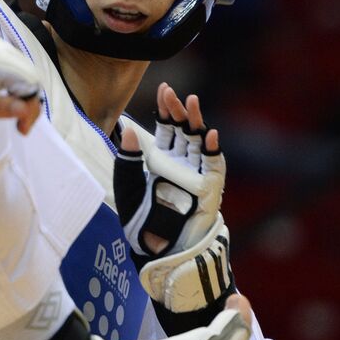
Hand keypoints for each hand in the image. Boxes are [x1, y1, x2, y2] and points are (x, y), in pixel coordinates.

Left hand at [0, 33, 41, 135]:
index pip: (29, 82)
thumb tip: (25, 110)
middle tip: (19, 125)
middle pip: (26, 73)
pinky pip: (5, 62)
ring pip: (18, 67)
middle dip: (27, 100)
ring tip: (11, 112)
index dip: (31, 108)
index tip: (21, 130)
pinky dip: (9, 81)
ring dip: (19, 91)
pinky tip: (0, 95)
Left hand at [115, 83, 224, 257]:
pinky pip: (212, 166)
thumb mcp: (128, 188)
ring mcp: (196, 174)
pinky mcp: (208, 188)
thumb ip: (127, 161)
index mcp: (162, 160)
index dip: (166, 109)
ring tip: (191, 102)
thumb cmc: (142, 221)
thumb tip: (128, 130)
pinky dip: (212, 150)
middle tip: (171, 93)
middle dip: (178, 110)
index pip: (167, 128)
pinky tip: (209, 134)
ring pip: (198, 141)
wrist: (158, 250)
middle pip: (183, 130)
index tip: (164, 89)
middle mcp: (181, 163)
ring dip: (196, 122)